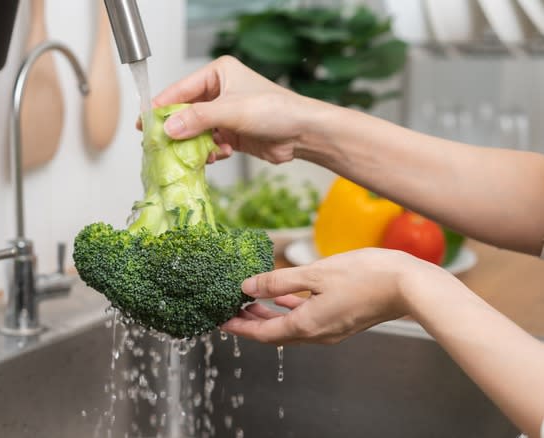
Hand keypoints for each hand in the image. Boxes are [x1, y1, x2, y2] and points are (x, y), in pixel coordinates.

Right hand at [143, 56, 327, 163]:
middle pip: (185, 113)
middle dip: (178, 131)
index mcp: (218, 74)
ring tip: (196, 154)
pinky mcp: (230, 134)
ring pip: (195, 131)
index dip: (161, 107)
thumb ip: (197, 119)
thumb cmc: (274, 110)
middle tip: (161, 146)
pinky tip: (218, 155)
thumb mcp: (231, 111)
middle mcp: (219, 92)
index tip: (144, 124)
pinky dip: (209, 152)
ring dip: (194, 145)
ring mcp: (224, 114)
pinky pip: (207, 144)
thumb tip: (167, 128)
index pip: (180, 90)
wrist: (303, 133)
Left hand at [222, 248, 449, 345]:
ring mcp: (331, 330)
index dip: (239, 328)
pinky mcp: (341, 321)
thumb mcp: (315, 273)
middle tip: (230, 310)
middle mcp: (317, 334)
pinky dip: (290, 309)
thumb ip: (278, 281)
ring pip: (290, 327)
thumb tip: (247, 287)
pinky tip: (284, 296)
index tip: (220, 322)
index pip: (262, 333)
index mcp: (307, 325)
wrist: (410, 285)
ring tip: (250, 302)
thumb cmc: (366, 275)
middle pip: (274, 334)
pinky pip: (307, 320)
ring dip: (269, 316)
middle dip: (250, 323)